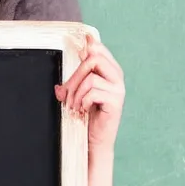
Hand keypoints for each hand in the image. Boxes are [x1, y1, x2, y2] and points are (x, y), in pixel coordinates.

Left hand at [57, 34, 124, 150]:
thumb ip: (75, 81)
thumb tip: (67, 72)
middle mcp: (117, 78)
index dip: (89, 45)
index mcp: (110, 72)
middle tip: (67, 93)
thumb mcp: (78, 94)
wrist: (94, 141)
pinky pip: (93, 92)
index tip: (81, 44)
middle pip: (94, 59)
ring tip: (74, 106)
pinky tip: (82, 110)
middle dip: (75, 76)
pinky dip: (82, 102)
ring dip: (76, 93)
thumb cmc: (87, 117)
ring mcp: (118, 90)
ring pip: (90, 78)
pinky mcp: (115, 102)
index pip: (100, 50)